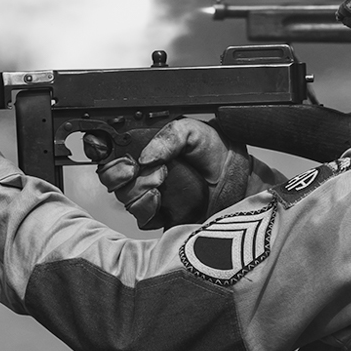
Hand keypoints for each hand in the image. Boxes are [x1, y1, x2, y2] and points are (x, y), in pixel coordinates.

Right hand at [96, 118, 273, 229]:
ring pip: (124, 199)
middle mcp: (143, 172)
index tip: (127, 160)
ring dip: (140, 191)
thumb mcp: (192, 132)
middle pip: (111, 179)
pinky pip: (141, 218)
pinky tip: (161, 200)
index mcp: (146, 149)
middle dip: (125, 175)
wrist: (239, 180)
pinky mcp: (160, 216)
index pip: (111, 154)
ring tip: (162, 181)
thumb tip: (146, 156)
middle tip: (151, 170)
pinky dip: (148, 208)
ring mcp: (149, 195)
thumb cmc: (217, 152)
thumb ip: (168, 137)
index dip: (110, 158)